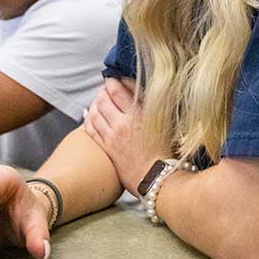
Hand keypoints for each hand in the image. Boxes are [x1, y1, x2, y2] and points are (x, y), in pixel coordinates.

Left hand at [83, 78, 161, 196]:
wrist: (160, 181)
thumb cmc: (170, 153)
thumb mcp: (169, 123)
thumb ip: (160, 105)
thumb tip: (160, 90)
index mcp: (140, 113)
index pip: (120, 88)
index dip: (116, 79)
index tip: (117, 77)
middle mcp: (123, 122)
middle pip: (105, 97)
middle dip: (104, 89)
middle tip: (107, 86)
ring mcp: (113, 136)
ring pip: (95, 111)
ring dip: (95, 102)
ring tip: (99, 98)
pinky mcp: (107, 149)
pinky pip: (91, 129)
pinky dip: (88, 119)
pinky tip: (89, 114)